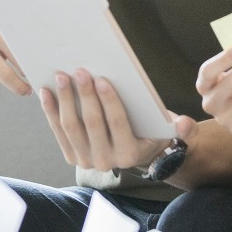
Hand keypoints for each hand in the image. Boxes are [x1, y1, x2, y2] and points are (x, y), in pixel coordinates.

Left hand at [38, 69, 194, 171]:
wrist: (137, 153)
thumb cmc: (153, 132)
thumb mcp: (171, 132)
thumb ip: (183, 129)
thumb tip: (186, 124)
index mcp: (130, 154)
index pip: (118, 124)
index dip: (109, 101)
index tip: (102, 78)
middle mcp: (106, 161)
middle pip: (92, 124)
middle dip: (85, 95)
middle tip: (80, 71)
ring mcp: (86, 160)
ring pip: (72, 127)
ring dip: (65, 100)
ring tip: (62, 76)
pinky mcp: (72, 155)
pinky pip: (58, 131)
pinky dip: (51, 111)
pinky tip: (46, 92)